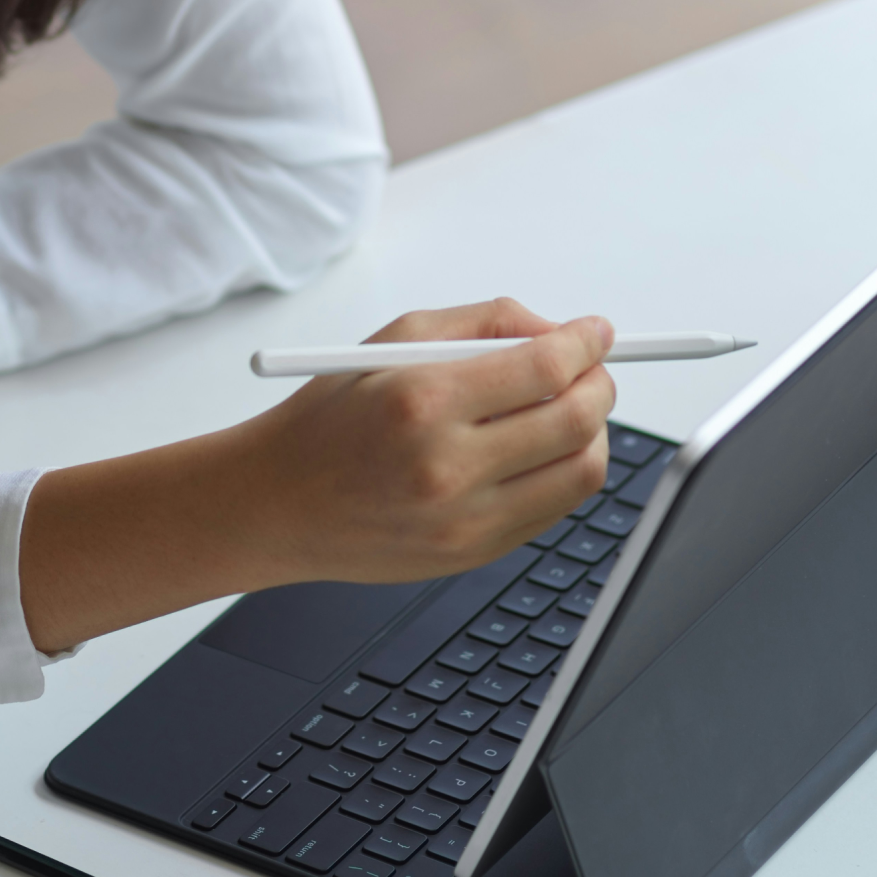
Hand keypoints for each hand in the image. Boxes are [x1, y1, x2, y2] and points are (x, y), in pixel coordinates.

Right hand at [19, 298, 613, 652]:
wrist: (276, 503)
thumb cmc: (328, 416)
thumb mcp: (391, 341)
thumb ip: (481, 322)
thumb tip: (557, 330)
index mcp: (422, 399)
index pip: (543, 368)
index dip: (585, 344)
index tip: (596, 332)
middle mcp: (447, 464)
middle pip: (575, 420)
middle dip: (599, 384)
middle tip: (592, 368)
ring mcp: (464, 519)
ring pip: (580, 471)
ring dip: (591, 431)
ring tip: (565, 409)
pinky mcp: (472, 555)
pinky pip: (553, 510)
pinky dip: (562, 471)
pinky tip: (538, 450)